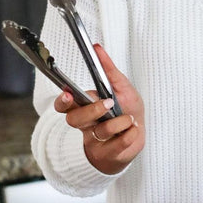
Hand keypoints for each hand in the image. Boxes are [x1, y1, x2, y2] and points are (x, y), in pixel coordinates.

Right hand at [54, 44, 144, 173]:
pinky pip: (117, 145)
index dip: (62, 100)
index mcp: (85, 106)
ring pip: (99, 132)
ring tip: (130, 119)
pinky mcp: (108, 155)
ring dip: (119, 123)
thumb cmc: (127, 109)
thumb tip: (97, 47)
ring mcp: (95, 141)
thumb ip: (108, 69)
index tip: (68, 94)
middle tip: (109, 103)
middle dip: (92, 111)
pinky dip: (130, 134)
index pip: (64, 105)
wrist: (139, 135)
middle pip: (74, 120)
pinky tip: (134, 129)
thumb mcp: (121, 86)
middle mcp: (86, 124)